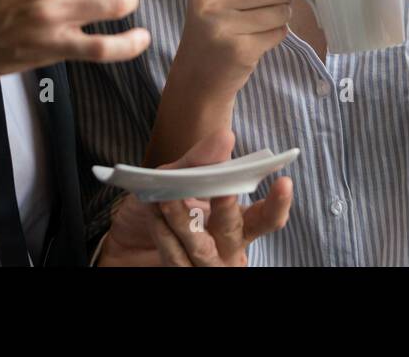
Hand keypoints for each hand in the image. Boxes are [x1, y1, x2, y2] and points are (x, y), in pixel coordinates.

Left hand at [97, 129, 293, 266]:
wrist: (125, 240)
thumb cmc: (159, 206)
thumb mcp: (176, 174)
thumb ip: (200, 159)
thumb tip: (225, 137)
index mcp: (237, 221)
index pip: (267, 217)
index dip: (278, 203)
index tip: (283, 181)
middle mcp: (226, 246)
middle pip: (237, 232)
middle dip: (228, 209)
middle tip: (221, 189)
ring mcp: (203, 264)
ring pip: (202, 249)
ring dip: (184, 223)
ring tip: (168, 200)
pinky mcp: (180, 273)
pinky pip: (175, 258)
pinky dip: (164, 235)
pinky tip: (155, 216)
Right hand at [175, 0, 291, 91]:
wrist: (198, 74)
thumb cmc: (214, 19)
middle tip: (264, 3)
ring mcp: (222, 25)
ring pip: (282, 10)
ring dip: (279, 17)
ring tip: (257, 22)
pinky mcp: (238, 49)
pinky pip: (279, 32)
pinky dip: (275, 35)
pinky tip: (255, 39)